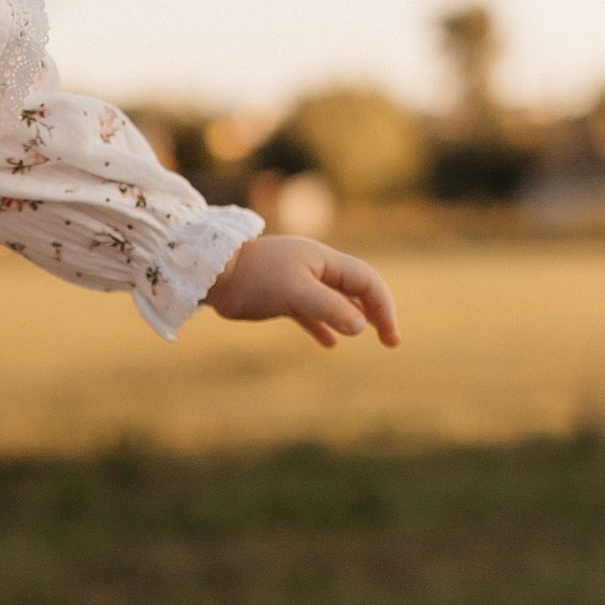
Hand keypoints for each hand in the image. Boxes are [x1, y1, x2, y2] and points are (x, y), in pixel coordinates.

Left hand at [204, 231, 400, 351]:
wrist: (213, 274)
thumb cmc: (256, 278)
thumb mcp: (297, 293)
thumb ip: (331, 308)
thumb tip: (362, 326)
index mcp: (324, 260)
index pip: (367, 280)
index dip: (384, 306)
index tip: (389, 335)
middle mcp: (315, 268)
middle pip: (357, 288)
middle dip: (377, 312)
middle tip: (391, 340)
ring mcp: (298, 281)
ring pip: (336, 300)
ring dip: (355, 318)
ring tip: (370, 336)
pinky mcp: (281, 296)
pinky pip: (311, 311)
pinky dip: (324, 326)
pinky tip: (329, 343)